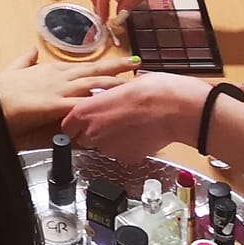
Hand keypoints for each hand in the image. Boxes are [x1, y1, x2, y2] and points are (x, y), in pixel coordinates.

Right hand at [0, 47, 140, 147]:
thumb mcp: (13, 69)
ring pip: (93, 84)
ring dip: (114, 84)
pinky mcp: (55, 105)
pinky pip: (82, 105)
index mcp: (51, 69)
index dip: (102, 65)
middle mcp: (59, 76)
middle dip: (117, 67)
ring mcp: (59, 90)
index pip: (83, 65)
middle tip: (136, 64)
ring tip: (133, 84)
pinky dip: (98, 107)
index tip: (118, 63)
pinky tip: (112, 108)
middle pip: (94, 70)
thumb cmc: (0, 90)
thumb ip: (25, 60)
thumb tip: (31, 50)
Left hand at [62, 71, 207, 158]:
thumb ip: (104, 98)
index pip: (67, 126)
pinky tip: (140, 134)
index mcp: (85, 111)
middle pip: (83, 139)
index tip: (82, 122)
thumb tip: (104, 99)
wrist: (176, 108)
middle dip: (93, 132)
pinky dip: (127, 147)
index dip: (75, 125)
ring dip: (111, 139)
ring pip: (103, 147)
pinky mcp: (126, 158)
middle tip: (112, 121)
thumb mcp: (120, 86)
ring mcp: (109, 148)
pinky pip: (121, 153)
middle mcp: (92, 132)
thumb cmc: (152, 91)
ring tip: (130, 125)